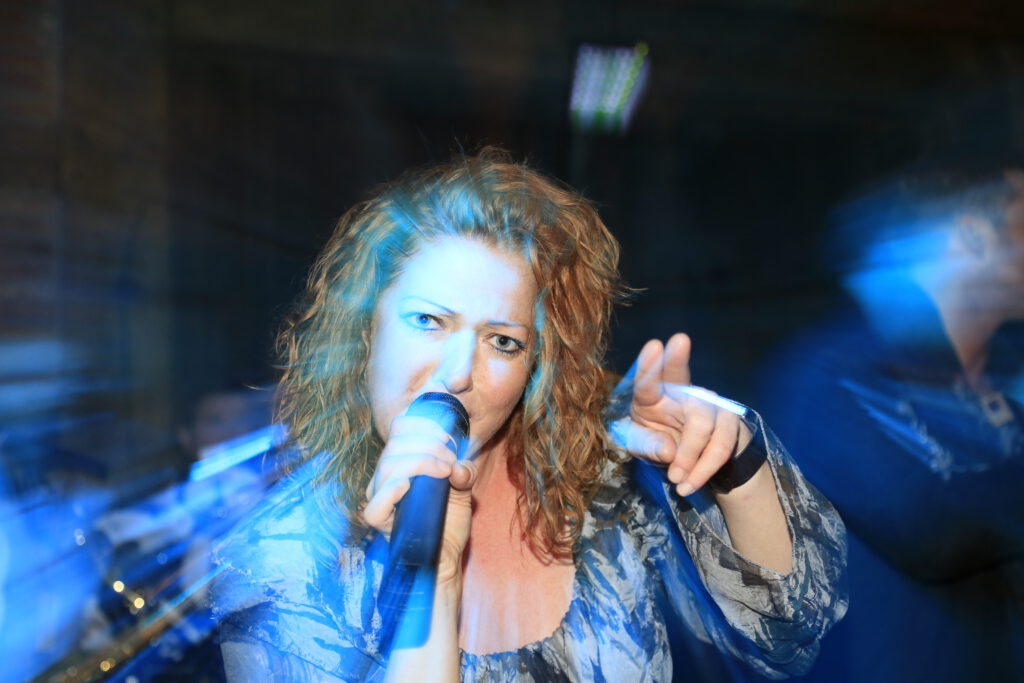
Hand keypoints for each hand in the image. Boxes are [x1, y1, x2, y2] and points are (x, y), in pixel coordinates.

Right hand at [362, 412, 476, 583]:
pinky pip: (376, 503)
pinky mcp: (380, 520)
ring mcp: (379, 496)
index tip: (449, 437)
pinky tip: (411, 486)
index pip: (399, 426)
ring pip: (388, 466)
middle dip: (430, 445)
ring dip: (421, 462)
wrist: (447, 556)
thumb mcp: (463, 488)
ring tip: (445, 472)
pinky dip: (393, 490)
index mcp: (401, 460)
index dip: (423, 423)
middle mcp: (386, 475)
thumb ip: (465, 471)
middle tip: (451, 460)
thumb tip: (460, 466)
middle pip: (396, 444)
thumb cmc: (449, 519)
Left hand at [611, 333, 751, 495]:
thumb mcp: (643, 447)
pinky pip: (722, 445)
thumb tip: (669, 449)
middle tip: (674, 475)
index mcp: (652, 396)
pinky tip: (690, 484)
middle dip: (687, 446)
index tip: (655, 346)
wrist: (693, 462)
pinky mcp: (729, 419)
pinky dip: (705, 469)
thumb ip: (648, 446)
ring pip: (706, 428)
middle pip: (693, 409)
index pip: (650, 380)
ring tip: (680, 484)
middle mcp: (682, 393)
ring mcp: (709, 403)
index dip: (652, 364)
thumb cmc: (660, 444)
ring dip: (694, 462)